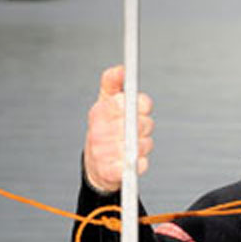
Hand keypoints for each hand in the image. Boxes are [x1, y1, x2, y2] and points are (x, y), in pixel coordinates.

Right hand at [83, 65, 153, 192]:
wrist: (96, 166)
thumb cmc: (104, 131)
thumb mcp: (105, 103)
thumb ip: (113, 84)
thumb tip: (122, 69)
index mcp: (99, 112)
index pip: (125, 102)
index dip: (142, 104)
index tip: (144, 107)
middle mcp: (99, 131)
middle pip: (139, 123)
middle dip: (144, 126)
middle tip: (139, 129)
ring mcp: (103, 152)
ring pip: (141, 144)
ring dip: (143, 145)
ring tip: (134, 145)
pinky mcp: (111, 172)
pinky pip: (138, 164)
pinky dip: (141, 163)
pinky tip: (134, 161)